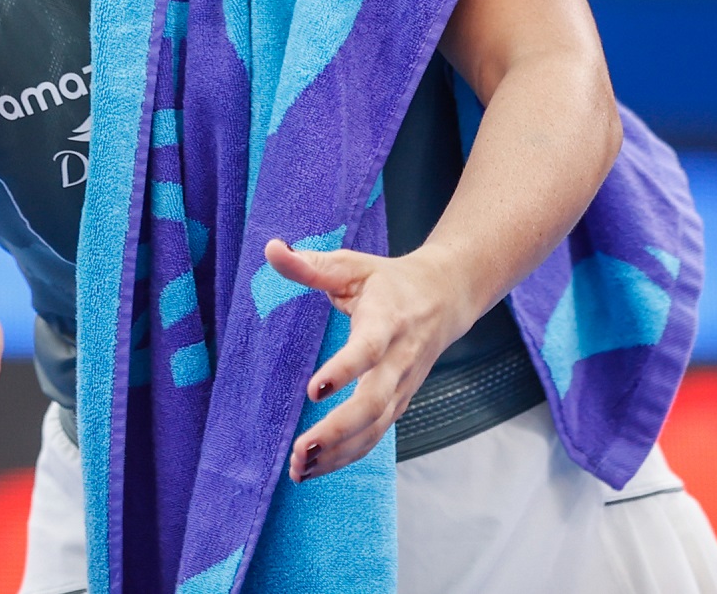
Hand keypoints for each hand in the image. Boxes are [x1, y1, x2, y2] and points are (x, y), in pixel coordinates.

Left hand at [263, 240, 476, 483]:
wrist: (445, 298)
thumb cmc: (387, 280)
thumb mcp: (351, 265)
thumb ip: (310, 264)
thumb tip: (270, 248)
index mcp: (387, 322)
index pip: (367, 350)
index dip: (344, 370)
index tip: (313, 389)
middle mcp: (398, 361)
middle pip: (374, 403)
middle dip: (338, 430)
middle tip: (301, 448)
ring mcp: (401, 387)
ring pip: (374, 429)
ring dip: (338, 453)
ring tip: (299, 468)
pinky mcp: (397, 403)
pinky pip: (373, 437)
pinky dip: (345, 456)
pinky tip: (313, 468)